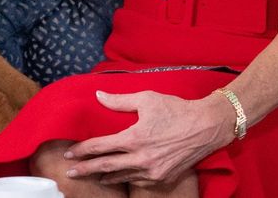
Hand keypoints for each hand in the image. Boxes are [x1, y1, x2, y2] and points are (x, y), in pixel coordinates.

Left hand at [63, 90, 232, 186]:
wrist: (208, 126)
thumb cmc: (176, 109)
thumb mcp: (146, 99)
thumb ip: (119, 101)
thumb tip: (98, 96)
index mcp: (134, 138)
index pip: (100, 147)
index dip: (83, 150)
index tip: (69, 152)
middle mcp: (142, 158)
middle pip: (106, 166)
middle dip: (86, 169)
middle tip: (71, 171)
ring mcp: (153, 171)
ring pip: (122, 176)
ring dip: (105, 176)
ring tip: (92, 176)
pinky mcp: (164, 178)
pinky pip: (139, 180)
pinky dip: (126, 178)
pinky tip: (117, 177)